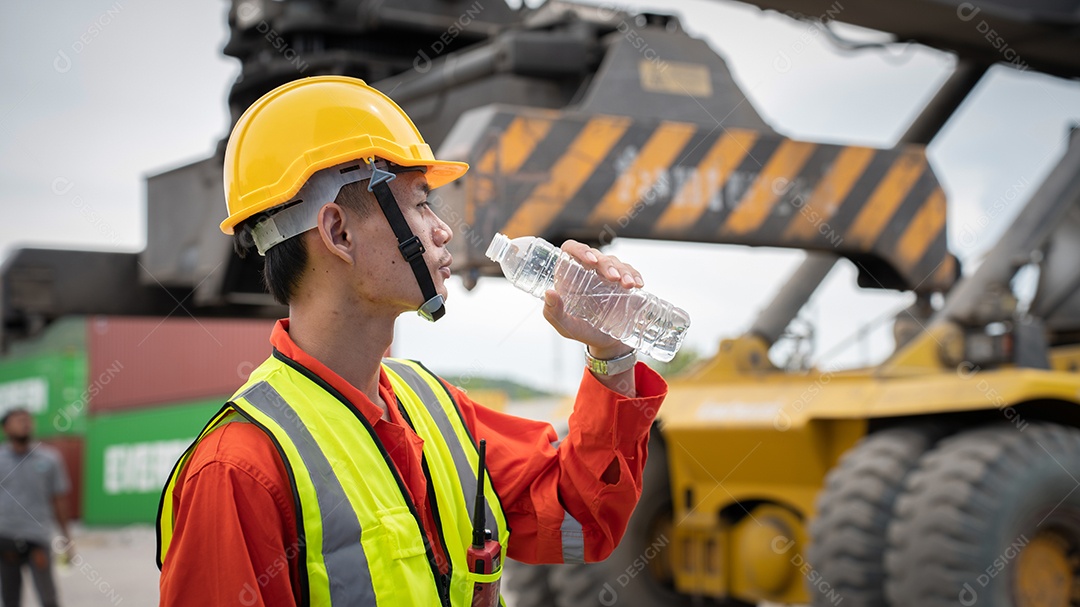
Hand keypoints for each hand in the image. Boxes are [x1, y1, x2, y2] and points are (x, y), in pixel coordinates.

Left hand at [541, 240, 642, 357]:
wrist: (606, 342)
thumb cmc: (581, 330)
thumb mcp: (565, 325)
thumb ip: (553, 312)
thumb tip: (549, 293)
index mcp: (569, 275)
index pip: (571, 250)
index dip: (580, 250)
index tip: (591, 261)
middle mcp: (588, 271)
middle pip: (597, 256)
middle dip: (608, 265)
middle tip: (613, 279)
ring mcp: (606, 275)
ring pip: (615, 262)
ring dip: (623, 271)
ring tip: (629, 286)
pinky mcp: (622, 282)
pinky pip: (630, 272)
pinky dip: (635, 275)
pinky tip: (638, 285)